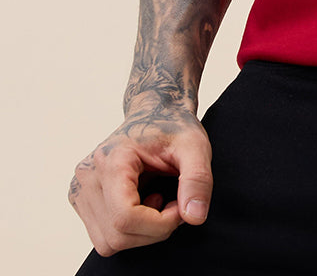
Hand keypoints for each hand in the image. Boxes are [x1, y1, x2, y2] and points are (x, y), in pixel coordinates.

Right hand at [68, 103, 212, 255]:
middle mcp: (87, 176)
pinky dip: (128, 230)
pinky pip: (104, 236)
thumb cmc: (173, 127)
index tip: (180, 207)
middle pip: (117, 235)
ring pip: (108, 242)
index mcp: (111, 159)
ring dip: (141, 232)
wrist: (154, 113)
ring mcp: (80, 189)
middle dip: (154, 230)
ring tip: (157, 200)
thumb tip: (195, 217)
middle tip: (174, 204)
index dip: (159, 224)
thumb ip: (198, 179)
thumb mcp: (195, 146)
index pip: (125, 217)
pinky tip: (142, 202)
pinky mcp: (81, 199)